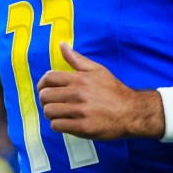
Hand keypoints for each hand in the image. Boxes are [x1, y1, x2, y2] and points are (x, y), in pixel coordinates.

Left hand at [36, 43, 163, 139]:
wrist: (131, 112)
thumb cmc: (113, 90)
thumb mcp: (97, 70)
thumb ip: (77, 59)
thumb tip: (62, 45)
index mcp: (79, 79)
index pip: (48, 78)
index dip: (42, 84)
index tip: (45, 90)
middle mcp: (78, 93)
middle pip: (45, 96)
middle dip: (45, 100)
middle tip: (53, 103)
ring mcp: (80, 111)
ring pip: (49, 111)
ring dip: (51, 113)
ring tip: (59, 113)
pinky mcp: (82, 127)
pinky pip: (57, 126)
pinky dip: (58, 125)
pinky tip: (66, 122)